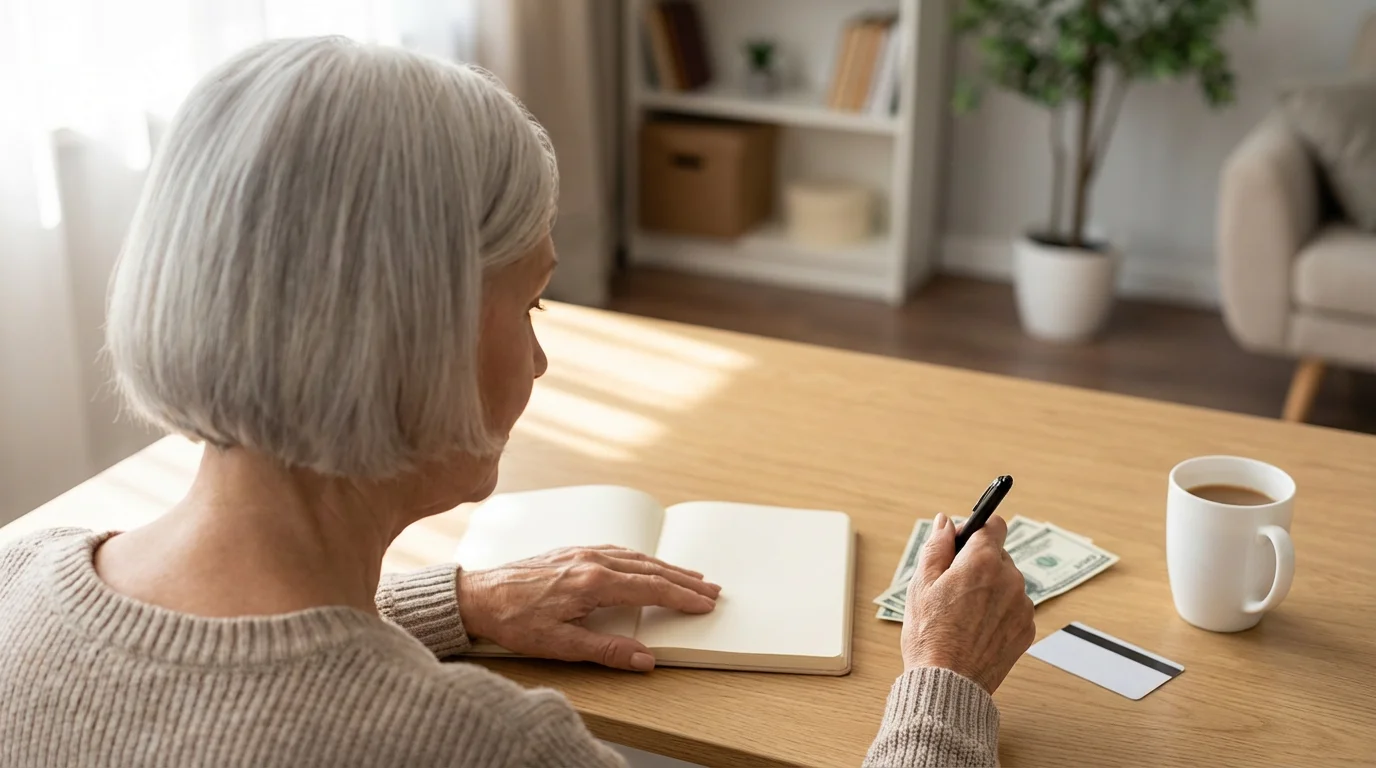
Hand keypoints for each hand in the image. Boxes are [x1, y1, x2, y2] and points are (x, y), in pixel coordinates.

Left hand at [458, 545, 720, 671]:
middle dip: (683, 580)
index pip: (651, 588)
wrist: (477, 595)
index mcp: (593, 582)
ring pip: (636, 557)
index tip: (705, 603)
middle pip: (650, 569)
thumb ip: (606, 650)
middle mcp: (592, 560)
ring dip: (666, 567)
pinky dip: (642, 558)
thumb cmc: (512, 619)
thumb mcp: (560, 644)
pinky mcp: (572, 551)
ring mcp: (582, 552)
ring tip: (689, 576)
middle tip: (711, 588)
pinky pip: (618, 550)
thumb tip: (644, 658)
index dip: (682, 597)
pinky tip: (646, 563)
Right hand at [901, 513, 1034, 692]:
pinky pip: (1014, 607)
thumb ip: (936, 546)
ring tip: (963, 613)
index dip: (974, 530)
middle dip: (977, 563)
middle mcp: (1010, 578)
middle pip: (998, 555)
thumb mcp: (921, 584)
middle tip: (952, 587)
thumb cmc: (930, 635)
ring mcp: (1022, 605)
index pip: (993, 524)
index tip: (961, 544)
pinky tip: (976, 628)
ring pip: (1006, 582)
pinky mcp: (1027, 628)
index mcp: (983, 561)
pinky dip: (999, 611)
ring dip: (990, 588)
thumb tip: (945, 522)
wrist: (948, 683)